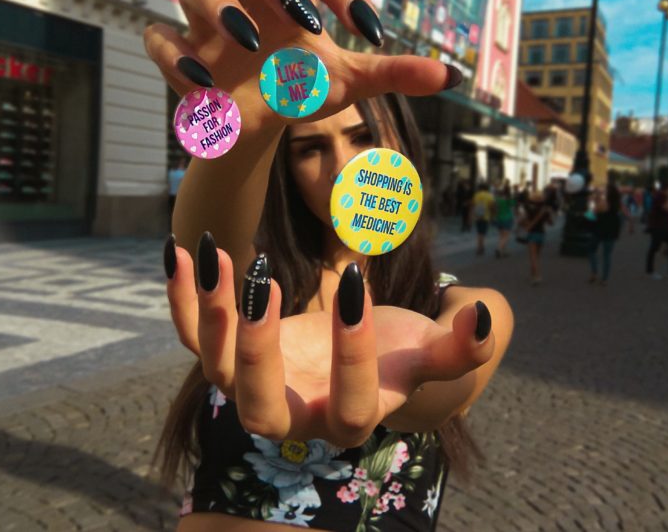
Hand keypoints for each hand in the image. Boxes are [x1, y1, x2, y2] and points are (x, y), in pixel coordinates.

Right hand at [143, 0, 457, 134]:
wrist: (257, 124)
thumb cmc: (301, 88)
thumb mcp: (350, 83)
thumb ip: (392, 73)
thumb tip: (452, 75)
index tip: (370, 30)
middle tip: (302, 16)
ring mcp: (206, 22)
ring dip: (218, 5)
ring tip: (251, 44)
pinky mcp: (178, 53)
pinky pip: (158, 38)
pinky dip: (175, 56)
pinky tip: (206, 87)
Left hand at [168, 238, 493, 447]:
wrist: (347, 356)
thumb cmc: (393, 354)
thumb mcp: (425, 352)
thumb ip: (458, 347)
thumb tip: (485, 317)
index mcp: (348, 418)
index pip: (348, 405)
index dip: (353, 354)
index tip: (357, 284)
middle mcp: (293, 414)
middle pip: (259, 410)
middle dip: (258, 349)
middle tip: (266, 283)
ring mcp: (254, 386)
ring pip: (217, 369)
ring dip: (211, 315)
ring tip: (216, 255)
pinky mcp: (230, 355)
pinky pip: (194, 336)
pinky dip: (182, 298)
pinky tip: (182, 249)